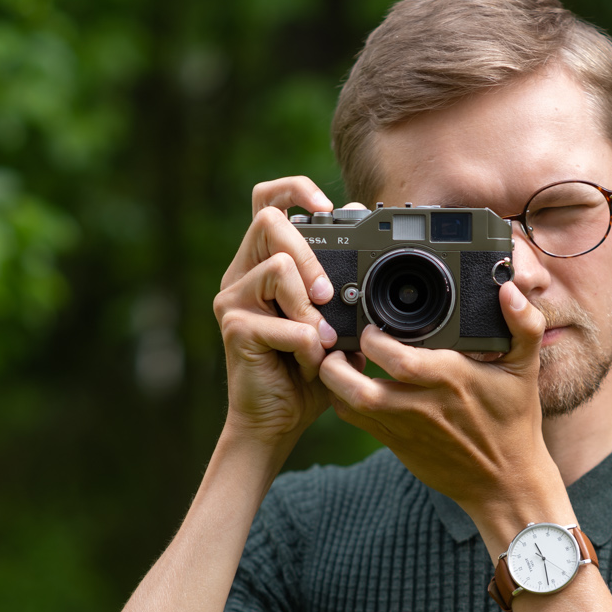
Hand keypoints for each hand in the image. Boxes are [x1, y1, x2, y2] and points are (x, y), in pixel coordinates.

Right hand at [213, 177, 341, 449]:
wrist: (277, 422)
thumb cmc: (306, 374)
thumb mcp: (336, 325)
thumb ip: (345, 292)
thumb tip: (379, 260)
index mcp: (264, 264)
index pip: (267, 201)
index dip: (296, 190)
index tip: (330, 209)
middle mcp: (241, 274)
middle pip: (268, 221)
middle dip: (309, 254)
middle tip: (328, 295)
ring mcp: (233, 299)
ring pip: (277, 267)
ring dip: (311, 307)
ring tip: (321, 340)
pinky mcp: (233, 327)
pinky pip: (285, 321)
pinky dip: (307, 345)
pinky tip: (307, 364)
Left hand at [320, 279, 565, 545]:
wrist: (504, 482)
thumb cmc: (513, 422)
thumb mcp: (525, 369)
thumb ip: (523, 325)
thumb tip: (509, 289)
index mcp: (451, 379)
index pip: (396, 358)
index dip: (373, 337)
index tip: (373, 325)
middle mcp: (421, 405)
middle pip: (358, 386)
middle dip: (338, 360)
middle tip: (342, 341)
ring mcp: (404, 427)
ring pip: (349, 404)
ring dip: (335, 380)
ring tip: (340, 359)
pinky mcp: (395, 443)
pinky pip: (355, 420)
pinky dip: (343, 399)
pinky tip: (351, 383)